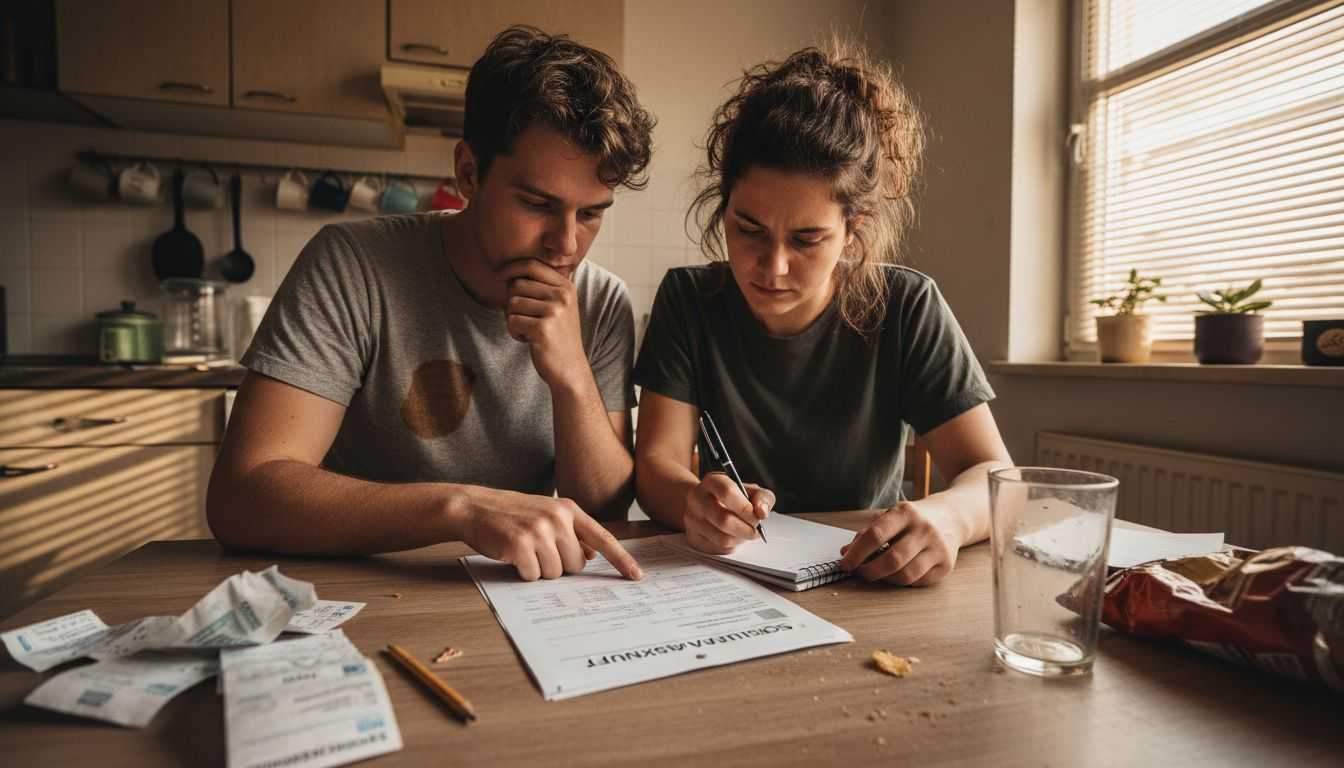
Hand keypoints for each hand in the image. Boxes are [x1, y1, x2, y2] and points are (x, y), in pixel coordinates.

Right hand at [461, 488, 642, 581]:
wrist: (474, 507)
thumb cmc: (511, 514)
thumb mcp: (546, 514)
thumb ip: (571, 532)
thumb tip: (592, 555)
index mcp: (568, 509)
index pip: (603, 537)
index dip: (621, 559)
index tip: (637, 576)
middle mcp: (558, 518)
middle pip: (576, 565)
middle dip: (559, 566)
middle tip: (538, 551)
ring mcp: (539, 531)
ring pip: (555, 573)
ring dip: (539, 570)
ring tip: (523, 550)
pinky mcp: (520, 546)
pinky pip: (534, 576)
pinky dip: (523, 572)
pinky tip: (512, 555)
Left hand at [497, 259, 587, 388]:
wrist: (570, 370)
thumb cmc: (558, 338)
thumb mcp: (559, 307)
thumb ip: (543, 287)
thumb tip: (510, 271)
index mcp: (566, 287)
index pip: (532, 265)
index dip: (511, 267)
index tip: (497, 274)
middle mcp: (562, 296)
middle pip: (517, 284)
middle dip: (511, 302)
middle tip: (521, 319)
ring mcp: (554, 311)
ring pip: (512, 303)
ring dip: (512, 319)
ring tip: (527, 331)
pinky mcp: (543, 328)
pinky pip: (512, 321)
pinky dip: (514, 332)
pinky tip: (528, 340)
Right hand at [683, 472, 773, 553]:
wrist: (707, 504)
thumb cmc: (734, 498)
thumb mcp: (752, 491)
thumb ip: (763, 497)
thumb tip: (762, 513)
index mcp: (712, 481)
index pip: (727, 493)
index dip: (746, 508)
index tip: (757, 517)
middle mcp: (696, 498)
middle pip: (724, 520)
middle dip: (746, 529)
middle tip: (755, 531)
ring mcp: (691, 519)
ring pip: (721, 538)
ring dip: (740, 540)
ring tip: (745, 534)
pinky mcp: (691, 537)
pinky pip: (717, 549)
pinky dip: (731, 547)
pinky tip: (733, 538)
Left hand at [838, 501, 958, 585]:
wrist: (951, 517)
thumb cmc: (913, 519)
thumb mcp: (890, 517)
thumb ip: (867, 533)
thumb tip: (846, 553)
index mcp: (906, 512)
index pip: (876, 535)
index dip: (857, 553)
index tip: (845, 563)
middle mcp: (925, 529)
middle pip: (892, 560)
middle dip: (870, 571)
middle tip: (861, 572)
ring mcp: (938, 548)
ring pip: (906, 575)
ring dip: (885, 579)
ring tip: (877, 574)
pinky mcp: (946, 565)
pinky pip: (918, 582)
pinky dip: (902, 582)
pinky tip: (896, 574)